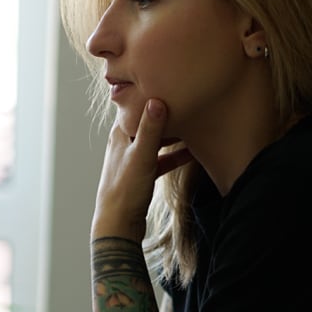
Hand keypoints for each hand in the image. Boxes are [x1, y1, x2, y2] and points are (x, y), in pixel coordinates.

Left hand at [92, 99, 193, 240]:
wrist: (118, 226)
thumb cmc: (125, 191)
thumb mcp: (141, 157)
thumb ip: (150, 130)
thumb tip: (157, 99)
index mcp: (120, 134)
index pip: (137, 106)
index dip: (154, 95)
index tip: (173, 85)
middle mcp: (125, 143)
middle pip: (149, 121)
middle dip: (168, 113)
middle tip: (190, 102)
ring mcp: (133, 159)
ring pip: (157, 140)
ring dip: (174, 134)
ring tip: (194, 124)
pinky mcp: (142, 175)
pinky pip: (161, 159)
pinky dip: (175, 155)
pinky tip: (192, 153)